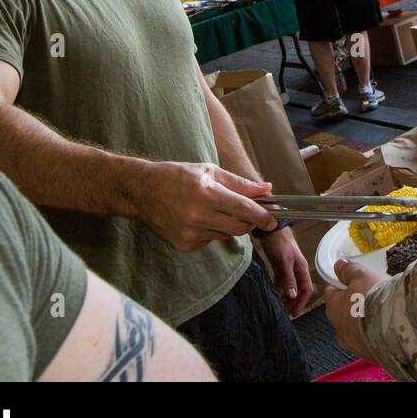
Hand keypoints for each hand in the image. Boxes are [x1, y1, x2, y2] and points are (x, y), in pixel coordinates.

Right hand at [132, 160, 277, 251]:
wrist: (142, 191)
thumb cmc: (177, 176)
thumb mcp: (209, 172)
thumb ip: (239, 183)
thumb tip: (266, 189)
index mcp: (206, 194)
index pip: (244, 209)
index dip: (263, 215)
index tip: (274, 219)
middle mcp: (197, 217)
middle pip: (239, 227)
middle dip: (250, 221)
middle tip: (249, 212)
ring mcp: (190, 234)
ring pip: (226, 234)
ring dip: (229, 224)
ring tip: (213, 208)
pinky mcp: (184, 245)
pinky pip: (211, 240)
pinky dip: (212, 230)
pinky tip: (198, 218)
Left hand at [261, 227, 312, 317]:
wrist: (271, 231)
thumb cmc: (280, 243)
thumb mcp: (285, 262)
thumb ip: (289, 279)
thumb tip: (293, 295)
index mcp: (302, 269)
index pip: (307, 290)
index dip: (302, 302)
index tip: (294, 312)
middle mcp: (297, 271)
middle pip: (299, 291)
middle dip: (294, 303)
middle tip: (286, 313)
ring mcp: (289, 270)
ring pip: (291, 288)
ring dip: (287, 298)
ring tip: (281, 308)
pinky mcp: (280, 268)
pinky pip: (282, 283)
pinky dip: (280, 290)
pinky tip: (275, 296)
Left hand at [324, 259, 386, 362]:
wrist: (397, 326)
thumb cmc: (375, 299)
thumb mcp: (361, 275)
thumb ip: (348, 270)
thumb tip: (339, 266)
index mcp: (334, 309)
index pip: (331, 294)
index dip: (342, 286)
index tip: (351, 282)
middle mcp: (340, 330)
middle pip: (344, 313)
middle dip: (355, 305)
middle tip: (372, 295)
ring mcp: (355, 345)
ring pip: (357, 329)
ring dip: (366, 321)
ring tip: (383, 311)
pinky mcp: (370, 355)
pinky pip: (371, 342)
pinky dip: (377, 334)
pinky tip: (388, 326)